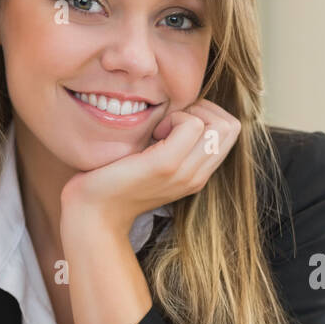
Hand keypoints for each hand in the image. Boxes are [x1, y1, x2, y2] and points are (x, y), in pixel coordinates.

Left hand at [60, 98, 240, 235]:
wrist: (93, 213)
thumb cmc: (115, 181)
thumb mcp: (153, 162)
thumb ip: (173, 144)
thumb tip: (181, 110)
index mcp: (197, 175)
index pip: (230, 131)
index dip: (207, 115)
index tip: (175, 124)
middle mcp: (197, 176)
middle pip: (230, 127)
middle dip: (203, 110)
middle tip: (170, 122)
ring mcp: (185, 172)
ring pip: (217, 125)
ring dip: (188, 114)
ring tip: (161, 129)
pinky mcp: (165, 164)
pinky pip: (192, 125)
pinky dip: (174, 117)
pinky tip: (152, 133)